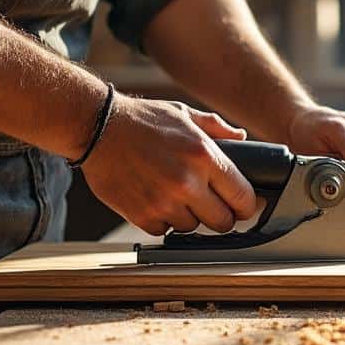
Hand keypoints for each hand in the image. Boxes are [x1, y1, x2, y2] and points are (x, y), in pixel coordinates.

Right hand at [81, 95, 257, 235]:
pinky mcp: (141, 215)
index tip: (242, 205)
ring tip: (176, 194)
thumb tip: (240, 138)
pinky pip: (165, 230)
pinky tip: (156, 199)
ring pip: (193, 228)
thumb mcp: (185, 114)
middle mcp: (187, 182)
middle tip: (210, 205)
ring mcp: (164, 202)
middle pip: (223, 223)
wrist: (98, 128)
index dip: (246, 205)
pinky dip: (163, 220)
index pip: (243, 197)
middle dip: (220, 216)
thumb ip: (217, 128)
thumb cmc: (142, 120)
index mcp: (205, 156)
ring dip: (189, 217)